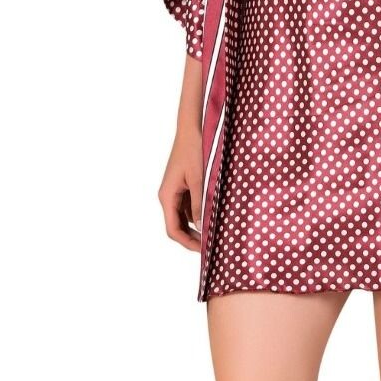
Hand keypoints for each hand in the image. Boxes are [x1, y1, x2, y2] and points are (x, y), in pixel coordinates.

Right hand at [158, 126, 202, 251]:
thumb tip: (201, 226)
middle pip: (176, 226)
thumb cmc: (194, 151)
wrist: (191, 130)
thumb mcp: (199, 179)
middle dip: (192, 237)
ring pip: (183, 217)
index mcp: (167, 196)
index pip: (173, 229)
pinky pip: (187, 206)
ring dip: (195, 227)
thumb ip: (199, 204)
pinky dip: (197, 214)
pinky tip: (211, 217)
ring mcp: (175, 191)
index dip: (187, 242)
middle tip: (210, 245)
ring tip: (213, 233)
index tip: (203, 250)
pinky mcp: (182, 186)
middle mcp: (168, 196)